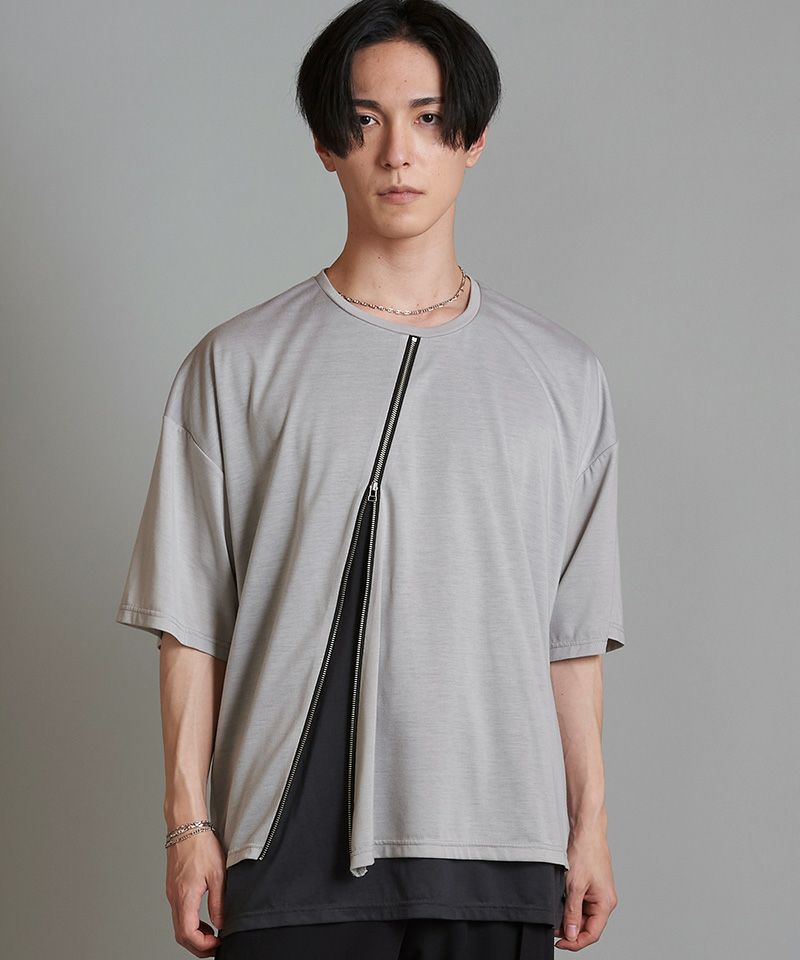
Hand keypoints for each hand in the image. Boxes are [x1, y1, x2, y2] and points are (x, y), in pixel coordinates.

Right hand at [165, 829, 226, 956]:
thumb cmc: (201, 845)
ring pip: (179, 925)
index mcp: (184, 896)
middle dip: (198, 945)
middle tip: (216, 946)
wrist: (186, 826)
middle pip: (181, 934)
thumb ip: (219, 901)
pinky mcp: (173, 888)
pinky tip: (204, 919)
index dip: (203, 945)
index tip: (218, 943)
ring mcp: (172, 893)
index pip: (188, 934)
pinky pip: (179, 913)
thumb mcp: (217, 874)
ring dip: (194, 935)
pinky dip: (191, 923)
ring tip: (212, 935)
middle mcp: (174, 898)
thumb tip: (220, 923)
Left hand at [554, 829, 617, 950]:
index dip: (576, 942)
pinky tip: (560, 902)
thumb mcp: (574, 886)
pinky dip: (571, 906)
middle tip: (553, 928)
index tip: (560, 943)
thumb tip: (571, 935)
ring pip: (583, 915)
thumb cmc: (585, 853)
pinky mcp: (591, 886)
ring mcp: (598, 893)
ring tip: (555, 914)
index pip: (592, 933)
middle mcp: (604, 900)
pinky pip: (581, 903)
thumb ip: (572, 912)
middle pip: (588, 926)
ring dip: (569, 917)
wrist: (586, 830)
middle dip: (571, 929)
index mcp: (606, 903)